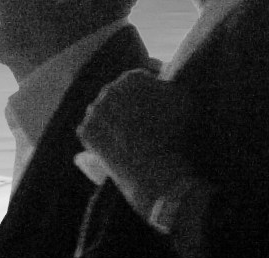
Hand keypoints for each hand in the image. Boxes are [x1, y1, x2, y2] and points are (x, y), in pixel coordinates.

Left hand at [73, 64, 192, 215]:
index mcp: (133, 77)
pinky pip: (89, 132)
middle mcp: (109, 88)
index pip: (138, 82)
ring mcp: (94, 110)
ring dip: (110, 122)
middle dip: (126, 107)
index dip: (147, 97)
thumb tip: (165, 78)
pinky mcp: (85, 131)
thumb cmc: (174, 135)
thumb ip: (171, 85)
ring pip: (102, 113)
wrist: (154, 169)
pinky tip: (110, 148)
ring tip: (124, 138)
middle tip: (138, 126)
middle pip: (117, 96)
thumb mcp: (184, 101)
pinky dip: (96, 140)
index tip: (152, 111)